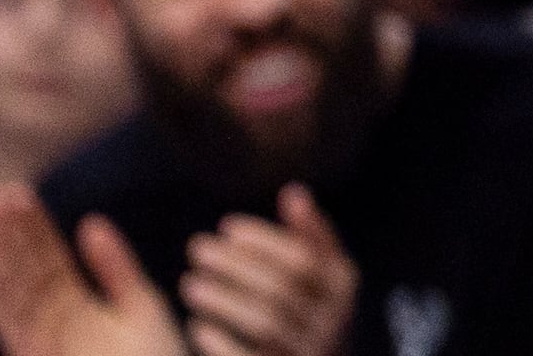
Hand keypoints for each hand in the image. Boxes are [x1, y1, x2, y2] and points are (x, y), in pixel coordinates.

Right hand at [0, 187, 176, 355]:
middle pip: (24, 270)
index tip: (17, 190)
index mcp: (74, 305)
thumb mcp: (139, 304)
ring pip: (11, 292)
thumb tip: (88, 220)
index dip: (32, 227)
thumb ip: (114, 265)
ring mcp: (38, 341)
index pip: (47, 258)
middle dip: (8, 235)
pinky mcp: (30, 353)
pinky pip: (8, 322)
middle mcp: (49, 321)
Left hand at [177, 190, 353, 355]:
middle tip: (197, 247)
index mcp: (342, 285)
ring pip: (266, 323)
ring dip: (224, 301)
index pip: (304, 258)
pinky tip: (198, 325)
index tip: (226, 225)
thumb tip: (293, 191)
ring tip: (190, 283)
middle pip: (282, 288)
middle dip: (236, 266)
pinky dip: (222, 344)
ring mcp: (310, 349)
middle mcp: (332, 318)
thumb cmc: (313, 307)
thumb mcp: (324, 271)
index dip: (264, 240)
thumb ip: (310, 234)